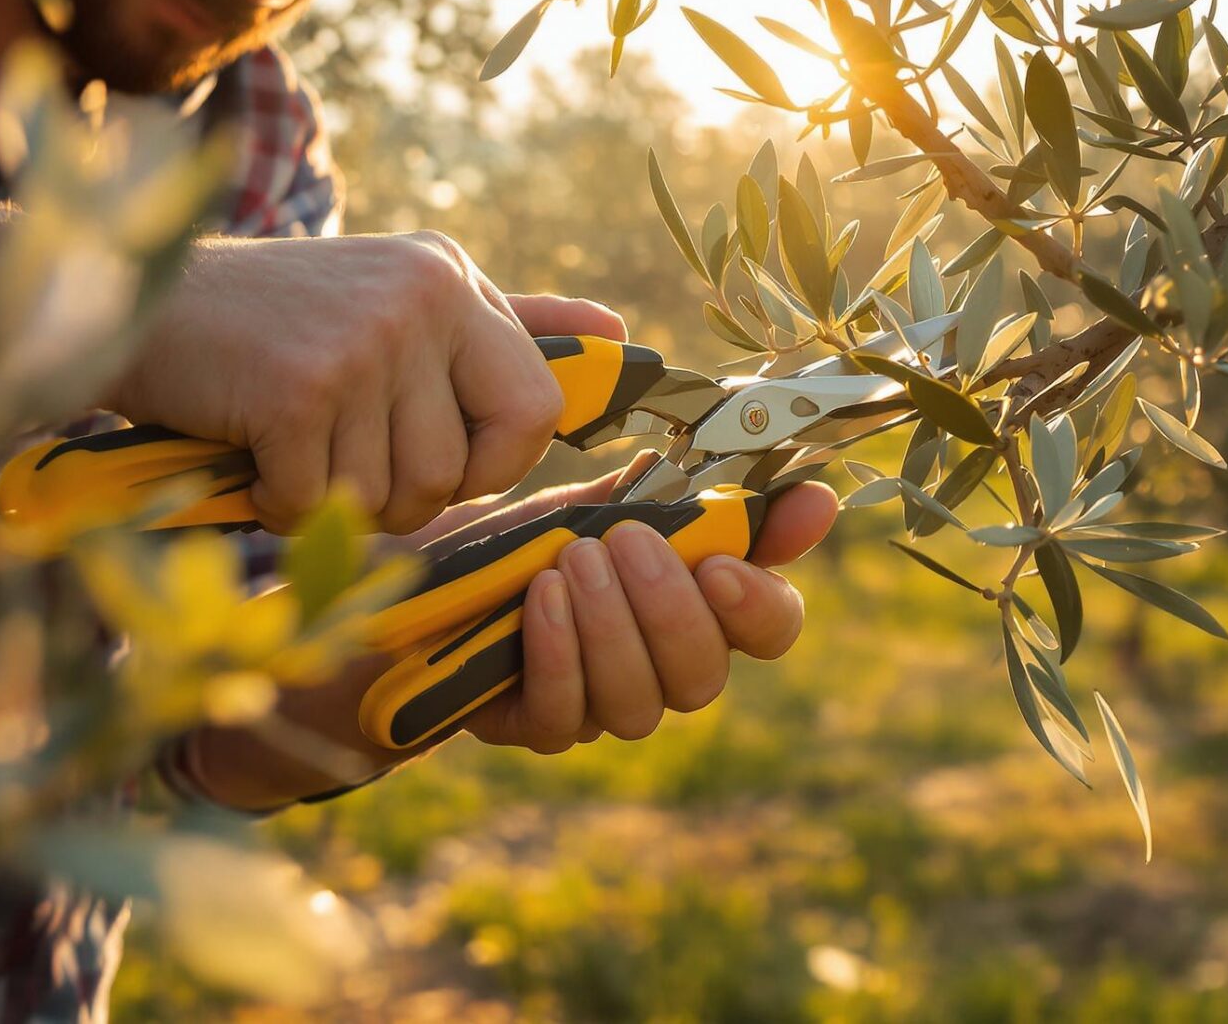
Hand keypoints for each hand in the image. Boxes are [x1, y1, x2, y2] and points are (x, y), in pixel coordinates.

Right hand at [106, 229, 621, 533]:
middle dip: (406, 498)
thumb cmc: (272, 319)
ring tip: (290, 450)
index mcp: (453, 279)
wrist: (134, 302)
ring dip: (334, 501)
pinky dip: (279, 502)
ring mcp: (361, 341)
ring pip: (392, 492)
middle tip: (346, 466)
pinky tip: (252, 457)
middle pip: (460, 468)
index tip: (445, 466)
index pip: (537, 407)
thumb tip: (619, 336)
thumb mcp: (401, 295)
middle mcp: (421, 299)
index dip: (496, 463)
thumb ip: (507, 323)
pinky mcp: (298, 387)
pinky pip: (319, 501)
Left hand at [456, 469, 836, 752]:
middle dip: (670, 608)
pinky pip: (566, 712)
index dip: (760, 603)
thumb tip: (810, 497)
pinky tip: (540, 598)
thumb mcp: (603, 503)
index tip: (723, 562)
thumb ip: (691, 500)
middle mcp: (663, 671)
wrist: (417, 575)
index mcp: (699, 608)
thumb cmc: (526, 539)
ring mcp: (604, 708)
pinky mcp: (542, 729)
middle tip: (627, 542)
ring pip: (639, 702)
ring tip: (575, 559)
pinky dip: (557, 651)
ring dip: (611, 625)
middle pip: (705, 675)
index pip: (770, 629)